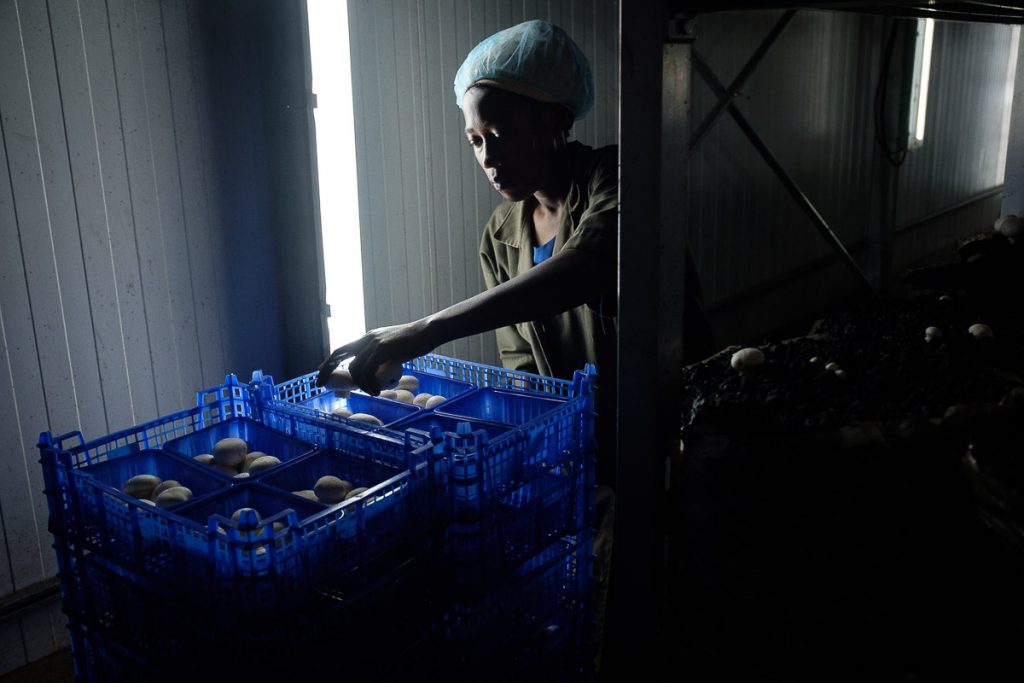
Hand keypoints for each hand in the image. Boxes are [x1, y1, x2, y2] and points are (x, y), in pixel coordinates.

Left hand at [315, 319, 437, 393]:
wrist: (427, 332)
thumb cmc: (415, 342)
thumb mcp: (393, 347)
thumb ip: (382, 355)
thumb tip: (378, 370)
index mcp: (369, 338)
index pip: (343, 348)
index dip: (330, 360)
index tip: (319, 370)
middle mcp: (368, 339)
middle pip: (338, 353)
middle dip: (326, 369)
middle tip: (319, 384)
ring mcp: (374, 343)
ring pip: (354, 368)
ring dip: (360, 384)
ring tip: (373, 392)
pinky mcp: (382, 349)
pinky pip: (367, 371)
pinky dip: (369, 384)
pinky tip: (377, 391)